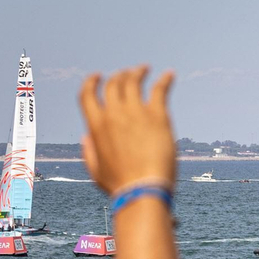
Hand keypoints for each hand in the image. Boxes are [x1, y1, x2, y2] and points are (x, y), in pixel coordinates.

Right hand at [79, 65, 176, 195]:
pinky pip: (160, 89)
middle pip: (113, 85)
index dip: (92, 82)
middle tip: (127, 74)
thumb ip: (89, 152)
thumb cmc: (120, 185)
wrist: (143, 189)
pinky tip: (171, 74)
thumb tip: (87, 137)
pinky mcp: (158, 116)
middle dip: (118, 76)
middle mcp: (114, 114)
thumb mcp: (95, 170)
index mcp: (95, 125)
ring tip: (144, 69)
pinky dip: (165, 79)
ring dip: (138, 73)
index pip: (87, 94)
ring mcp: (136, 113)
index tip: (98, 76)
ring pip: (134, 82)